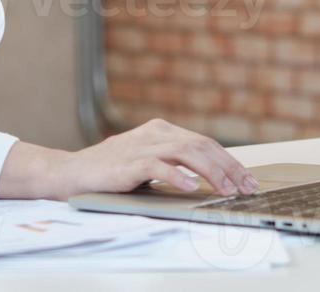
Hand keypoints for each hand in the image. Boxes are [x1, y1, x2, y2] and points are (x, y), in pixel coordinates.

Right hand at [0, 118, 259, 199]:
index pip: (204, 143)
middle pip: (201, 146)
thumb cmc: (111, 171)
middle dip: (229, 167)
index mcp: (161, 130)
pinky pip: (158, 166)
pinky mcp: (128, 162)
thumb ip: (173, 163)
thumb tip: (209, 177)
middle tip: (246, 188)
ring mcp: (141, 146)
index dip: (229, 161)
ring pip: (186, 152)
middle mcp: (155, 133)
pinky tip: (191, 188)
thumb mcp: (148, 162)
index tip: (247, 180)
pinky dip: (177, 176)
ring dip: (211, 172)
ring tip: (226, 189)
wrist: (72, 173)